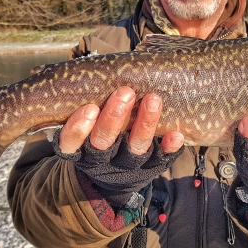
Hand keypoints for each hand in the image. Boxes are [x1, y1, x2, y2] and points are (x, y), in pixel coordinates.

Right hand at [53, 87, 184, 206]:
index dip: (79, 128)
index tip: (90, 108)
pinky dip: (168, 147)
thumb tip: (100, 69)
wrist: (115, 177)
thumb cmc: (98, 137)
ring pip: (135, 147)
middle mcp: (101, 160)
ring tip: (153, 100)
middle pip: (104, 141)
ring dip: (145, 124)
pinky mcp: (150, 167)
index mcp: (80, 150)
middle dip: (114, 117)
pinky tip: (176, 135)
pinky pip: (161, 159)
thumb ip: (89, 106)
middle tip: (125, 93)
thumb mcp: (86, 128)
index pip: (71, 142)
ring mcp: (127, 165)